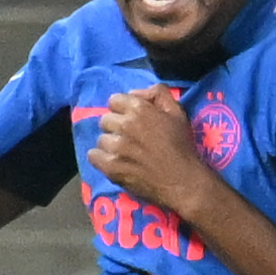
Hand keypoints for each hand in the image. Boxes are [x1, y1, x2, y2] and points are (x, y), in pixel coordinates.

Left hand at [86, 85, 221, 220]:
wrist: (182, 182)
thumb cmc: (182, 147)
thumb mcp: (177, 112)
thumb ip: (158, 94)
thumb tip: (135, 93)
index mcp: (140, 109)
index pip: (114, 100)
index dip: (122, 110)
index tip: (130, 120)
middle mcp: (125, 125)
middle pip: (105, 120)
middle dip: (115, 127)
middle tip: (128, 138)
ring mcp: (116, 147)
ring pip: (101, 139)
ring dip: (110, 144)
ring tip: (123, 153)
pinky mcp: (111, 167)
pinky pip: (93, 156)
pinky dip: (100, 158)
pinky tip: (113, 162)